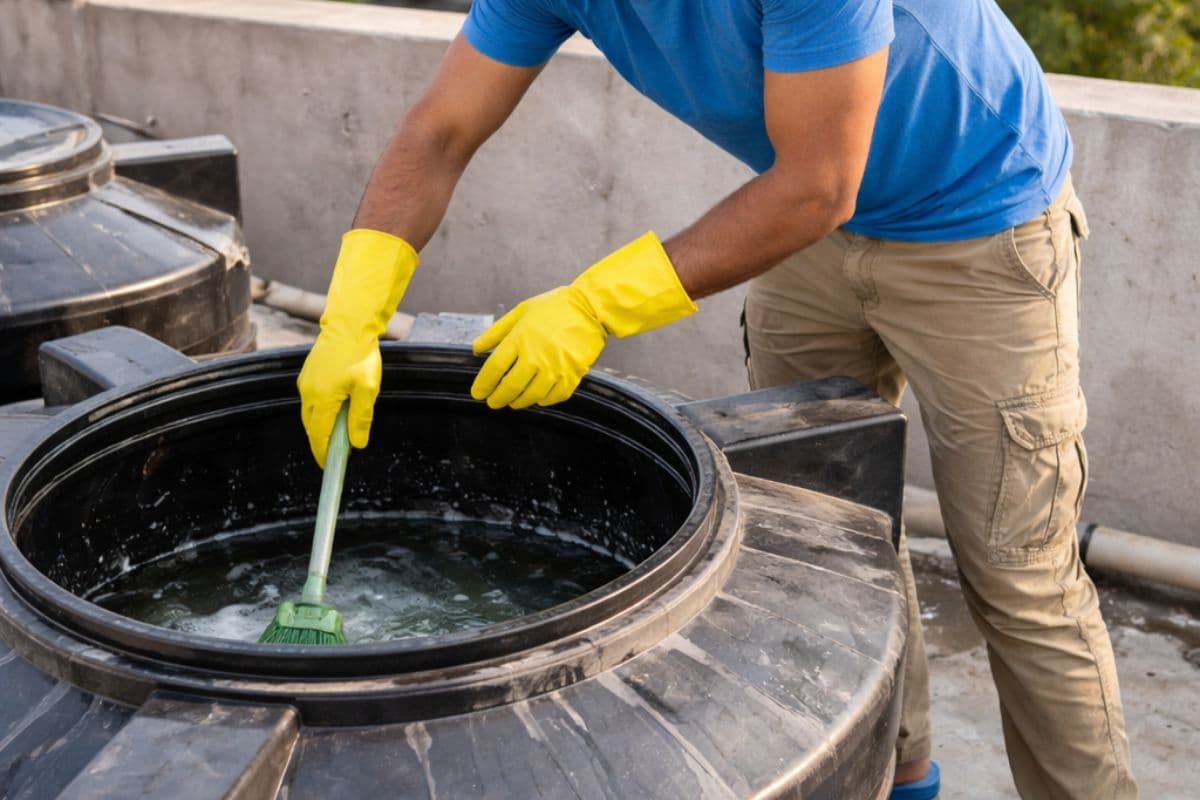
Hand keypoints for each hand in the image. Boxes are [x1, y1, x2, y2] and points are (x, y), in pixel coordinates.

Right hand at [298, 229, 417, 466]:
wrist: (348, 325)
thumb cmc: (360, 355)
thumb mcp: (367, 390)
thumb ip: (360, 418)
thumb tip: (356, 443)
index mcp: (322, 399)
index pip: (319, 436)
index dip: (323, 453)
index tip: (328, 467)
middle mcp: (308, 393)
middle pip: (312, 427)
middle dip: (322, 442)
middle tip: (336, 454)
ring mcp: (306, 383)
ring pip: (311, 414)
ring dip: (322, 426)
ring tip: (338, 434)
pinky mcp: (308, 375)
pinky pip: (312, 400)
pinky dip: (321, 411)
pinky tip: (335, 410)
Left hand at [470, 231, 696, 409]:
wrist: (591, 308)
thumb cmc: (554, 307)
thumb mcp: (521, 311)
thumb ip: (496, 332)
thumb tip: (476, 349)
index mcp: (520, 338)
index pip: (494, 369)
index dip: (483, 384)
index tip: (478, 393)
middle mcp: (536, 356)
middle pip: (510, 387)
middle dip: (497, 398)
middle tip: (492, 402)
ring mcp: (555, 368)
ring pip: (530, 396)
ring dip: (518, 402)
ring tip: (512, 402)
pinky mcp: (572, 376)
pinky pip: (553, 397)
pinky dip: (542, 401)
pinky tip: (536, 399)